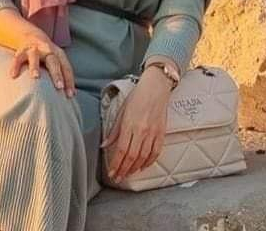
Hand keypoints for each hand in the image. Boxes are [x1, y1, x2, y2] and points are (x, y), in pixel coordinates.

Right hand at [9, 29, 75, 97]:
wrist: (32, 36)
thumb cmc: (47, 56)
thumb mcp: (57, 61)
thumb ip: (62, 75)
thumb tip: (72, 96)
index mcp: (58, 54)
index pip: (66, 68)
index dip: (69, 81)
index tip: (70, 96)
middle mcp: (47, 50)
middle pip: (53, 62)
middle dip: (56, 74)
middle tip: (59, 87)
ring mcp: (34, 49)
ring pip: (35, 57)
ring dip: (35, 67)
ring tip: (35, 77)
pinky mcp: (22, 50)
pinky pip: (18, 58)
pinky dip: (15, 66)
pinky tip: (13, 76)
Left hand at [100, 66, 172, 181]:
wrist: (156, 88)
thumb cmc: (137, 97)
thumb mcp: (121, 111)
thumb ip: (114, 130)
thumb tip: (104, 145)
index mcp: (129, 124)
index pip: (121, 149)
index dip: (116, 164)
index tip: (112, 172)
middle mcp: (141, 130)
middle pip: (131, 156)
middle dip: (123, 170)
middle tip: (118, 178)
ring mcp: (153, 132)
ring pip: (143, 157)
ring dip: (134, 168)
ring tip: (127, 174)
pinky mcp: (161, 133)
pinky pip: (155, 152)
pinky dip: (148, 162)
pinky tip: (142, 167)